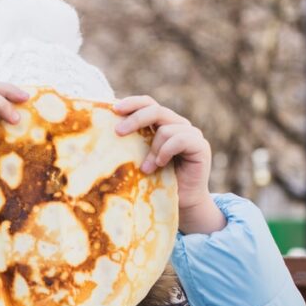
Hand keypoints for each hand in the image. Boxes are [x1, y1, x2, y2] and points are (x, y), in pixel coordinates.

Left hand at [114, 95, 226, 233]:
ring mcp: (191, 134)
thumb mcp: (140, 159)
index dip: (133, 103)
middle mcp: (178, 124)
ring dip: (152, 149)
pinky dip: (165, 152)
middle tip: (118, 132)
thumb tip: (106, 135)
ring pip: (165, 129)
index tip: (113, 109)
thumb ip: (132, 144)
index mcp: (163, 123)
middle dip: (135, 119)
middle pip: (156, 110)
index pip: (148, 103)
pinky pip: (179, 140)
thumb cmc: (157, 181)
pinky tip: (161, 164)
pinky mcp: (200, 145)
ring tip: (147, 168)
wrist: (182, 202)